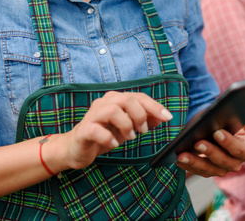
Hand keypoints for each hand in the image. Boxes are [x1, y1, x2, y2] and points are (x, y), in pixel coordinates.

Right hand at [49, 91, 172, 171]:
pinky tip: (114, 144)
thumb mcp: (127, 128)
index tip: (168, 117)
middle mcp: (104, 103)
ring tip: (129, 137)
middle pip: (127, 99)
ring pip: (112, 110)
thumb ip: (143, 121)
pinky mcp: (84, 130)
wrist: (76, 148)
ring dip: (126, 125)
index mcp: (115, 100)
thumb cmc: (103, 135)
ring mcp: (92, 115)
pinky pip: (97, 129)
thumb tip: (161, 117)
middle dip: (140, 115)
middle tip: (142, 131)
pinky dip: (109, 137)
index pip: (138, 97)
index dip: (155, 106)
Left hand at [175, 112, 244, 177]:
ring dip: (195, 162)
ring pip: (208, 170)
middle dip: (210, 152)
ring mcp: (218, 170)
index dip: (229, 143)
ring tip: (182, 153)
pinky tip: (177, 157)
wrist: (215, 128)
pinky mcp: (205, 172)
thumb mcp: (238, 119)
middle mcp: (234, 164)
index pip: (240, 150)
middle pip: (223, 162)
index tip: (217, 132)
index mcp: (244, 150)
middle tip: (198, 142)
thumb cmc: (228, 123)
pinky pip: (195, 171)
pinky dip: (186, 165)